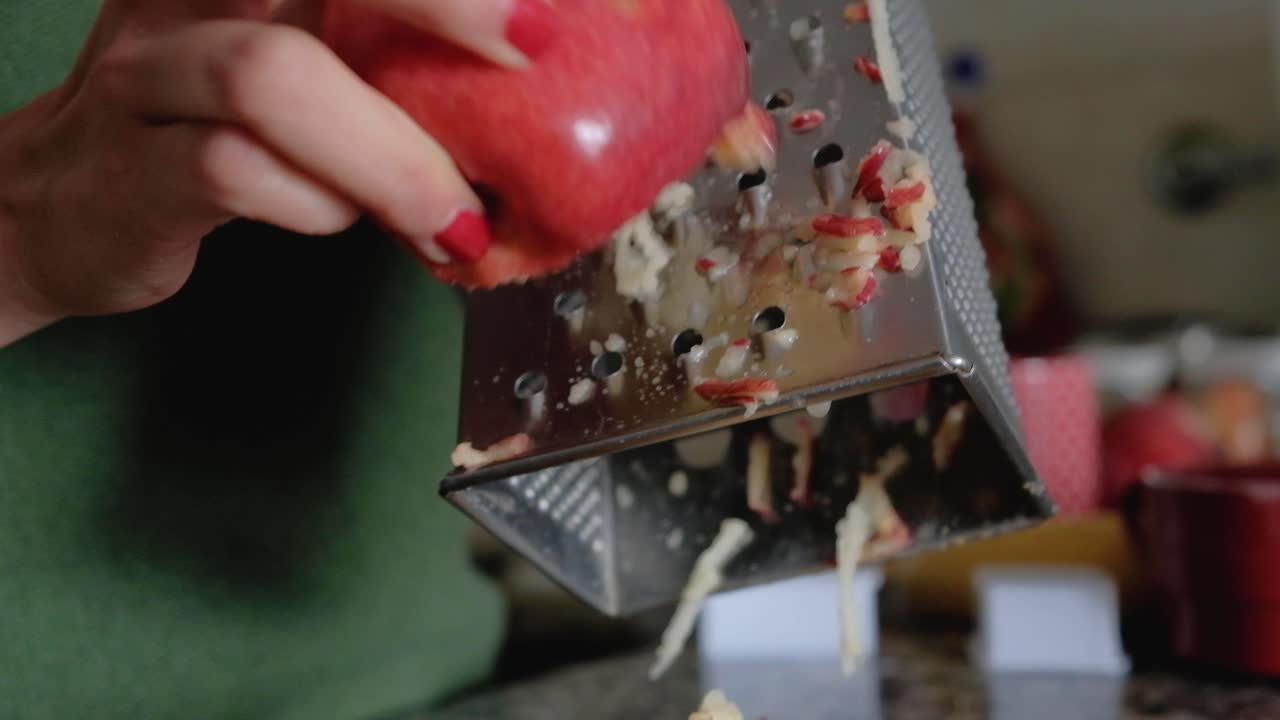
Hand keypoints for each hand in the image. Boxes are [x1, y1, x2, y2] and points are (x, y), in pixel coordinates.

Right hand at [0, 0, 558, 346]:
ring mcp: (146, 74)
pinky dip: (321, 207)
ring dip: (391, 155)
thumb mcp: (298, 58)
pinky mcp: (129, 170)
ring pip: (271, 77)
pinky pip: (233, 172)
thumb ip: (385, 49)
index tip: (539, 10)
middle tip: (530, 44)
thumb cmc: (213, 123)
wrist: (62, 205)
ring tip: (454, 217)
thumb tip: (539, 70)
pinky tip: (351, 225)